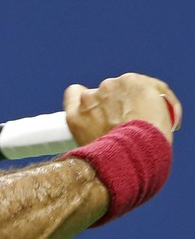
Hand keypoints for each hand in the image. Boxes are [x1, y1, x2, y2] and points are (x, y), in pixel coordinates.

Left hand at [64, 73, 181, 144]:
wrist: (135, 156)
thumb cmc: (154, 139)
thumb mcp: (165, 113)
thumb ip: (151, 102)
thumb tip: (142, 107)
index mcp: (134, 82)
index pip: (133, 89)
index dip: (135, 104)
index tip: (137, 117)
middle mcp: (109, 85)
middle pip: (113, 94)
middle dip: (117, 108)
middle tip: (123, 127)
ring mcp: (90, 99)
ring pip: (92, 98)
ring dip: (98, 110)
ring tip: (106, 131)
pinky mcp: (75, 115)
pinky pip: (72, 97)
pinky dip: (77, 106)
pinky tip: (82, 115)